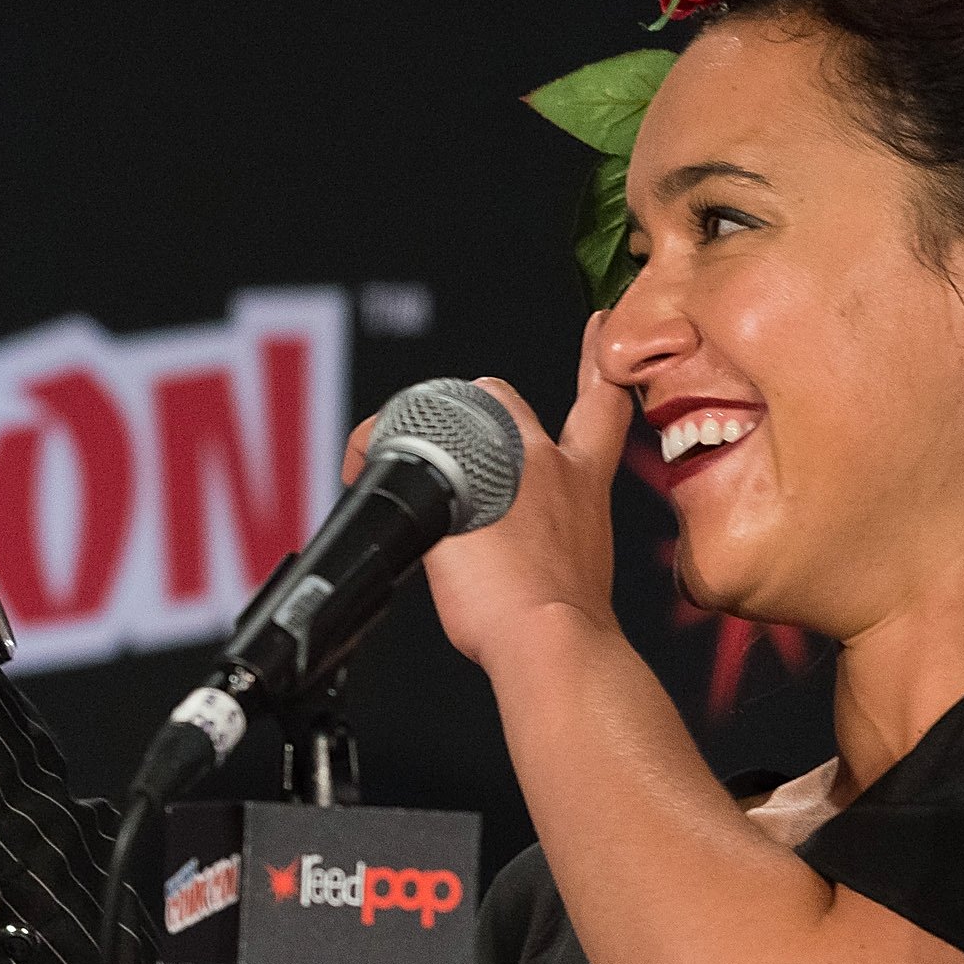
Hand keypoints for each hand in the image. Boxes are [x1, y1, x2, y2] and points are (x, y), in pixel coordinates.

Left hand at [401, 313, 636, 666]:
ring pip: (445, 415)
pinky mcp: (444, 486)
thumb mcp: (577, 570)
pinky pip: (392, 449)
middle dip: (473, 416)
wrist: (553, 638)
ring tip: (402, 487)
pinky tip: (361, 476)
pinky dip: (370, 455)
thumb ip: (550, 543)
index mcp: (584, 485)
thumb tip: (525, 564)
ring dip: (422, 440)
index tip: (596, 326)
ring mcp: (497, 468)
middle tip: (453, 468)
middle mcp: (547, 463)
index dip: (596, 361)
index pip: (601, 403)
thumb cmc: (563, 625)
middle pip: (502, 394)